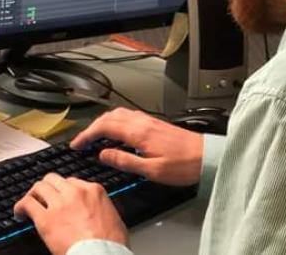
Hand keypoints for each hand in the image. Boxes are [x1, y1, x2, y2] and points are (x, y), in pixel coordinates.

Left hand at [14, 173, 127, 254]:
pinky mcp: (45, 219)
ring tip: (30, 202)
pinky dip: (20, 207)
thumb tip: (97, 212)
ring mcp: (59, 204)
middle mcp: (75, 193)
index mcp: (93, 191)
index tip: (61, 197)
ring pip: (39, 187)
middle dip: (47, 188)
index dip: (64, 190)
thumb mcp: (114, 219)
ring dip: (33, 195)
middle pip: (53, 179)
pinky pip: (27, 204)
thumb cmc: (110, 245)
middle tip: (43, 197)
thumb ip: (102, 208)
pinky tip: (19, 213)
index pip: (72, 181)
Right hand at [71, 108, 202, 185]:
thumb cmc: (184, 165)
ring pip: (117, 114)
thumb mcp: (151, 171)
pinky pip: (127, 116)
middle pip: (108, 117)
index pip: (104, 128)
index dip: (87, 135)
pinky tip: (116, 131)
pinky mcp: (154, 123)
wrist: (208, 157)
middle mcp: (142, 122)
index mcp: (138, 133)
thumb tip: (103, 155)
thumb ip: (125, 161)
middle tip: (82, 141)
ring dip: (102, 122)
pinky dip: (115, 121)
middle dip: (91, 128)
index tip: (77, 145)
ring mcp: (148, 121)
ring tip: (95, 135)